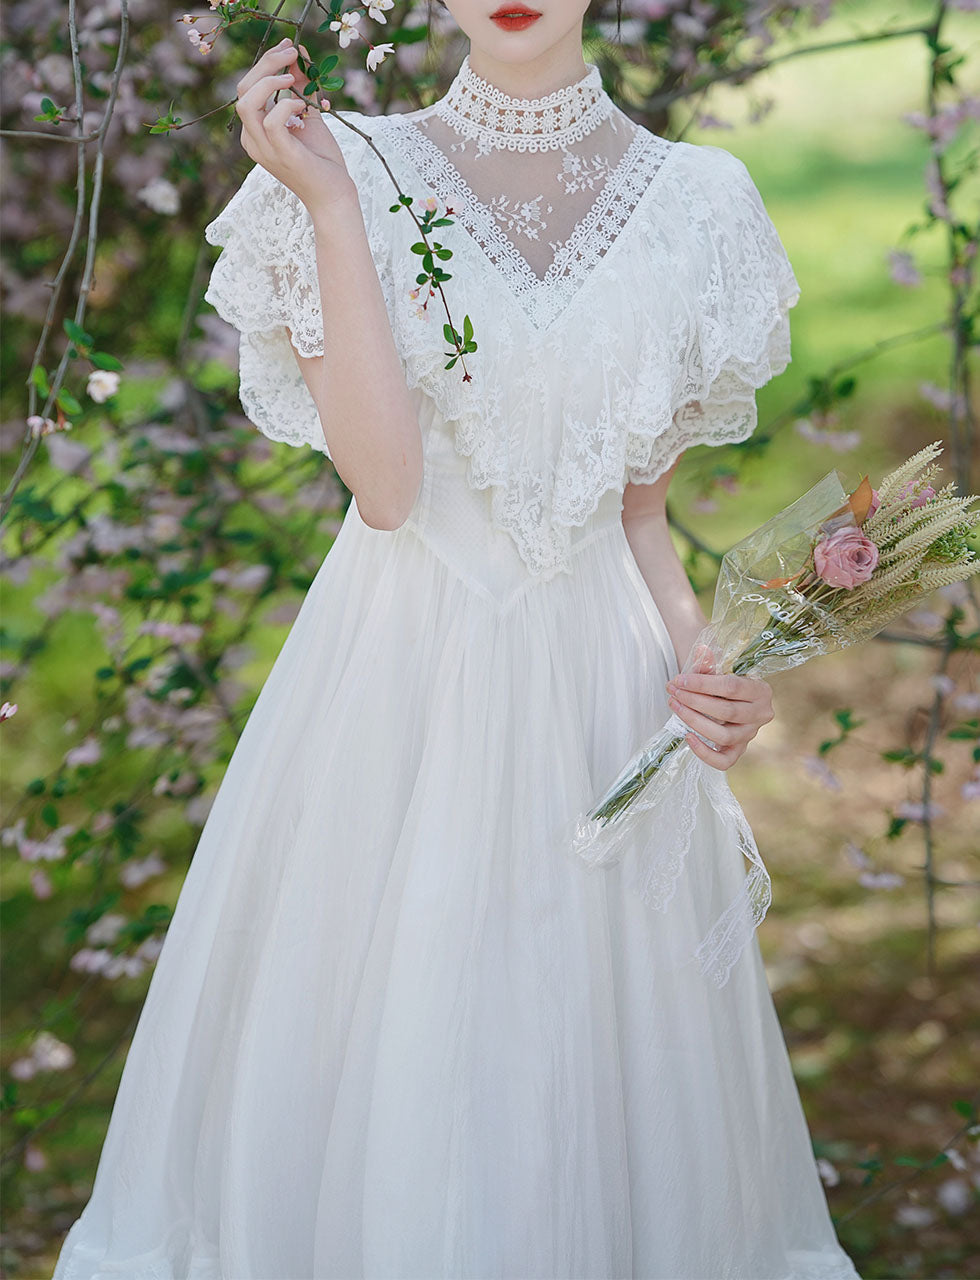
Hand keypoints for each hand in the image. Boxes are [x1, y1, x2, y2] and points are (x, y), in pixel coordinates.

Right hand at [235, 39, 356, 212]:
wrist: (334, 196)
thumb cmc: (321, 160)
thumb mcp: (309, 116)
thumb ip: (302, 87)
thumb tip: (299, 53)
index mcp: (254, 131)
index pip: (247, 88)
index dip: (265, 63)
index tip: (289, 48)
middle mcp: (253, 140)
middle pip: (243, 90)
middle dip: (266, 64)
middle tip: (291, 53)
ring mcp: (264, 149)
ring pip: (247, 104)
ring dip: (269, 81)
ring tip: (292, 75)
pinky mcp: (281, 155)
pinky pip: (271, 122)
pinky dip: (285, 106)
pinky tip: (302, 106)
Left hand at [664, 643, 773, 770]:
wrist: (731, 699)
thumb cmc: (724, 684)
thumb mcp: (720, 670)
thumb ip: (710, 664)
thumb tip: (702, 651)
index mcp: (760, 690)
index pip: (731, 687)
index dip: (703, 683)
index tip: (679, 680)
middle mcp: (761, 714)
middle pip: (726, 711)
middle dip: (695, 701)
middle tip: (673, 692)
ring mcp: (751, 735)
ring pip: (724, 735)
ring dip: (695, 722)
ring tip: (675, 708)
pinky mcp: (740, 750)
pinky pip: (724, 761)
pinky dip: (704, 752)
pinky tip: (687, 737)